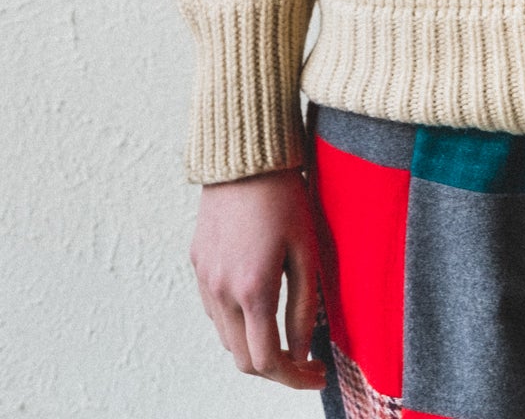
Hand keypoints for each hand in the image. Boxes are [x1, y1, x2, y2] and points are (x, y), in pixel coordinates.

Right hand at [189, 166, 326, 390]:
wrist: (243, 154)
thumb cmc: (284, 196)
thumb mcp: (306, 250)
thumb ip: (304, 306)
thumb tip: (301, 351)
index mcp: (252, 290)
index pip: (267, 362)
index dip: (294, 379)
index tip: (317, 375)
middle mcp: (221, 291)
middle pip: (242, 358)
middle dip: (275, 369)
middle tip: (305, 361)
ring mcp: (204, 278)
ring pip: (226, 337)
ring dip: (254, 345)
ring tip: (286, 332)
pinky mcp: (197, 263)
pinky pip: (215, 309)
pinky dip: (237, 321)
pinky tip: (260, 303)